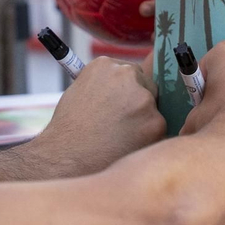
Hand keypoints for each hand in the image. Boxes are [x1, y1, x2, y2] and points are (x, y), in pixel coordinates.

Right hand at [31, 57, 163, 174]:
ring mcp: (143, 98)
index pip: (130, 72)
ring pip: (154, 109)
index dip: (126, 92)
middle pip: (147, 86)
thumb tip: (124, 89)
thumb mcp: (80, 93)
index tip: (121, 105)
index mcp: (106, 65)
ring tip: (119, 139)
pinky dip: (147, 139)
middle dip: (139, 104)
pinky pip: (158, 129)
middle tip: (123, 125)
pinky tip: (127, 147)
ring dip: (144, 122)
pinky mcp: (156, 122)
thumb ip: (105, 86)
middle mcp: (126, 75)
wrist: (65, 159)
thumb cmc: (68, 131)